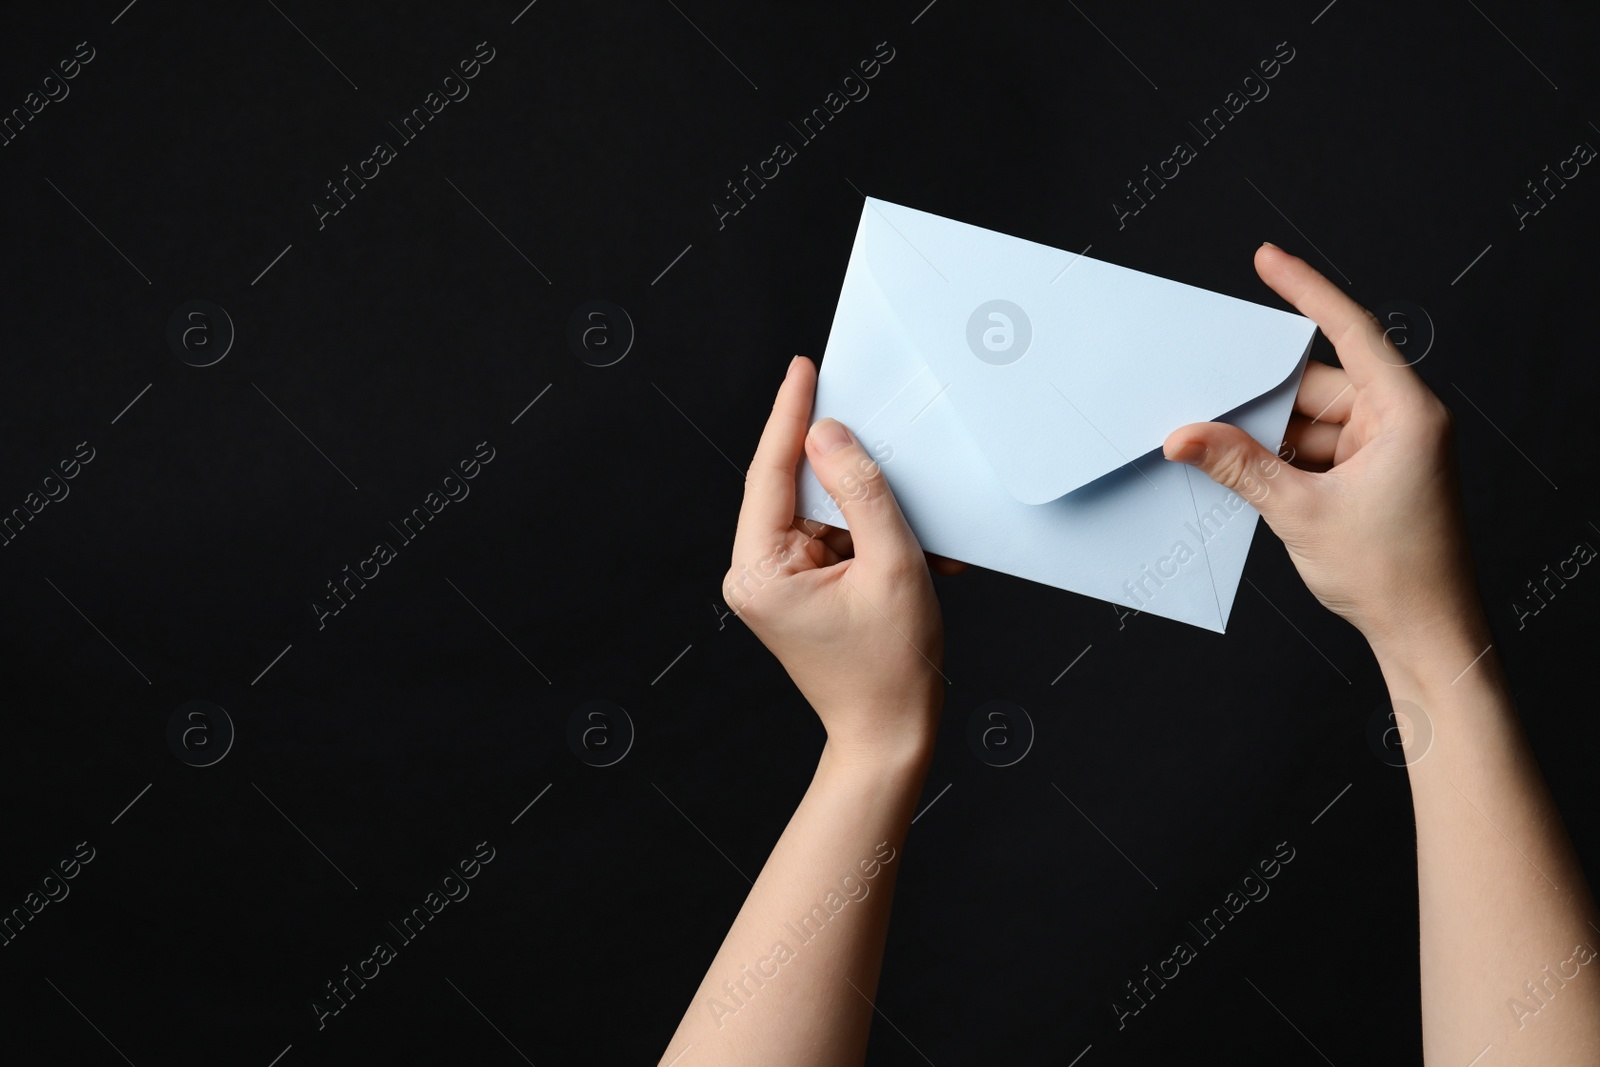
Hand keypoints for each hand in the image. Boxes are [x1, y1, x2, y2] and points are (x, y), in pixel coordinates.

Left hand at [723, 355, 944, 762]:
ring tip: (913, 536)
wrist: (891, 735)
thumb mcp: (891, 565)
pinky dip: (873, 539)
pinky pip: (835, 540)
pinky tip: (911, 554)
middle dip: (845, 468)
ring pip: (823, 514)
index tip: (804, 369)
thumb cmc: (891, 667)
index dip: (791, 415)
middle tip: (878, 428)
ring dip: (871, 514)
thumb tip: (830, 435)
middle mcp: (755, 574)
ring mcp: (776, 584)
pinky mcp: (799, 590)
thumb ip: (862, 491)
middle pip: (797, 490)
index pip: (771, 472)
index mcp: (758, 570)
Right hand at [1163, 243, 1485, 657]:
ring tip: (1217, 449)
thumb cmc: (1391, 574)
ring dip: (1266, 439)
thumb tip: (1185, 436)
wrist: (1425, 635)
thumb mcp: (1300, 512)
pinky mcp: (1373, 479)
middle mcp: (1401, 423)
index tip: (1268, 260)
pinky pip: (1315, 452)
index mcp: (1404, 413)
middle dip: (1262, 398)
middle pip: (1317, 386)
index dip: (1305, 290)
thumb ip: (1239, 466)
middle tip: (1206, 395)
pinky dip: (1279, 461)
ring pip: (1310, 423)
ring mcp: (1388, 452)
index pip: (1351, 330)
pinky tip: (1242, 474)